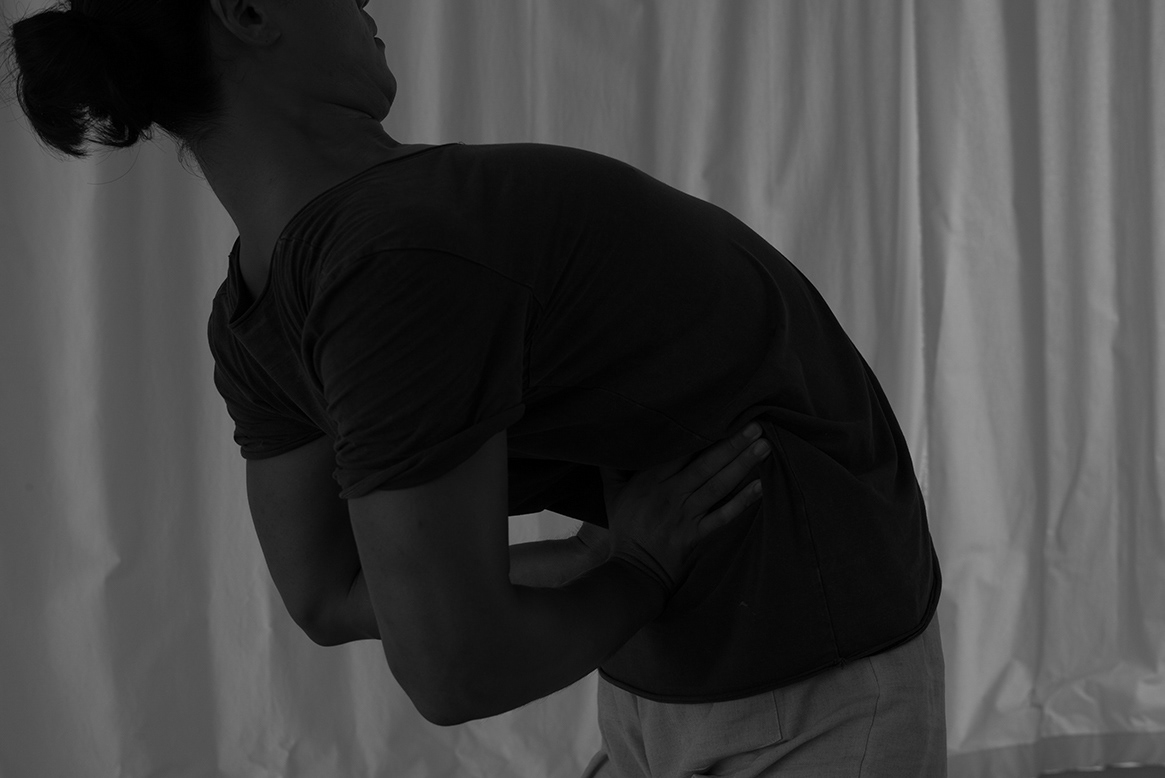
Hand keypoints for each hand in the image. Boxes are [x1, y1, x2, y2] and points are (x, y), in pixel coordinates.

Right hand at [599, 422, 771, 598]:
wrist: (632, 569)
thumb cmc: (623, 528)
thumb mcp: (611, 494)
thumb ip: (612, 467)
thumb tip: (609, 441)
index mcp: (651, 481)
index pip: (681, 452)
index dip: (703, 433)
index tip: (723, 415)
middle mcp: (671, 494)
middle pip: (706, 465)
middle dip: (732, 444)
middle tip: (755, 425)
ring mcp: (686, 515)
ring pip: (718, 486)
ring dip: (742, 465)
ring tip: (763, 447)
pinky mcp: (696, 534)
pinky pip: (723, 516)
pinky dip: (742, 502)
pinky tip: (759, 487)